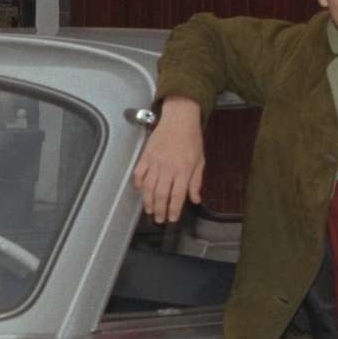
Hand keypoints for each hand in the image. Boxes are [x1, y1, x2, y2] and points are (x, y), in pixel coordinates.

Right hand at [130, 96, 204, 223]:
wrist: (179, 119)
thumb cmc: (191, 139)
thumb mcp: (200, 161)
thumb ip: (196, 182)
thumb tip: (195, 199)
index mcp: (183, 170)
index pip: (177, 195)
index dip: (174, 210)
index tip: (172, 219)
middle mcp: (168, 168)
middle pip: (161, 195)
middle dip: (160, 210)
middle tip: (159, 219)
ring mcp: (155, 162)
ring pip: (149, 187)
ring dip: (148, 201)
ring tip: (150, 210)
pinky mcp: (146, 156)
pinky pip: (139, 174)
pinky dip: (138, 184)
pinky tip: (140, 191)